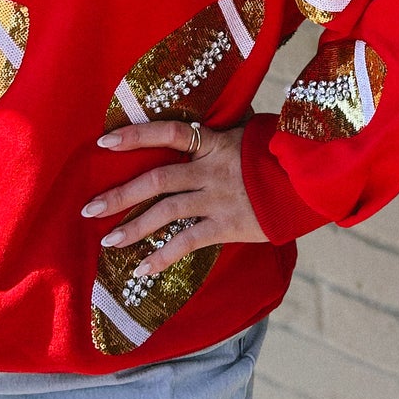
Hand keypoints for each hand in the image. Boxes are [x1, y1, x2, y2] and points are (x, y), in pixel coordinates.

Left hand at [82, 119, 267, 279]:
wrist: (308, 180)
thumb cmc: (276, 155)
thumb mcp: (247, 135)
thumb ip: (219, 136)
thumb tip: (195, 130)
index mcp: (212, 142)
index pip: (166, 134)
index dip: (134, 136)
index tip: (103, 143)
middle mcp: (209, 170)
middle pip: (156, 180)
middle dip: (119, 195)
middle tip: (89, 209)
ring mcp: (217, 199)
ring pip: (165, 213)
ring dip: (133, 228)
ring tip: (108, 241)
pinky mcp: (226, 226)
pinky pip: (187, 242)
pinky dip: (162, 256)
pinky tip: (141, 268)